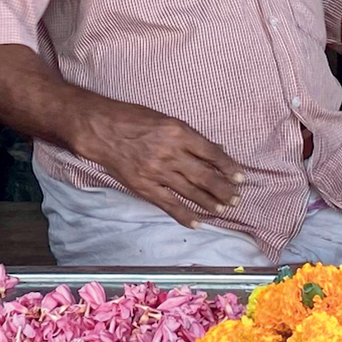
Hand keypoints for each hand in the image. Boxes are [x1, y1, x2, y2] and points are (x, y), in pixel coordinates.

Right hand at [69, 101, 243, 228]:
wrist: (100, 129)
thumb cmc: (133, 118)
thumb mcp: (164, 119)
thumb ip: (188, 136)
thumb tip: (213, 150)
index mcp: (177, 132)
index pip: (211, 153)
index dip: (228, 166)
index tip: (240, 176)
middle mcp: (170, 153)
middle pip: (205, 176)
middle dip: (224, 189)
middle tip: (237, 198)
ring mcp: (157, 172)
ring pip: (190, 192)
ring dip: (210, 203)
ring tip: (223, 209)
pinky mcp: (144, 186)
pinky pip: (168, 204)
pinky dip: (184, 215)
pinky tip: (197, 222)